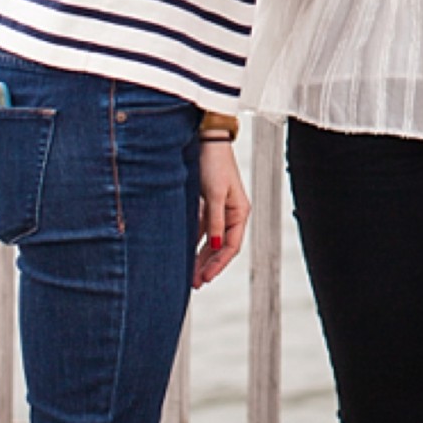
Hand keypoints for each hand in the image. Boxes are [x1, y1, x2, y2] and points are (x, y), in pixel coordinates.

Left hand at [192, 139, 250, 287]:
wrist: (206, 139)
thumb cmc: (214, 162)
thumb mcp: (216, 193)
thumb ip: (215, 220)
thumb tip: (217, 246)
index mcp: (240, 211)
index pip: (232, 246)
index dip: (219, 264)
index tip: (205, 278)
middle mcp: (230, 213)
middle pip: (221, 247)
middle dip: (208, 265)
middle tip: (194, 283)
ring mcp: (218, 209)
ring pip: (209, 240)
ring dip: (200, 257)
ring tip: (188, 274)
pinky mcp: (205, 204)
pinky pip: (200, 229)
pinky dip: (193, 242)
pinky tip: (183, 253)